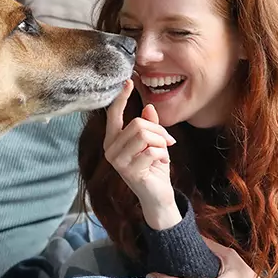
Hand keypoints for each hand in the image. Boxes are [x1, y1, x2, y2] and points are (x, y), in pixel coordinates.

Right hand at [104, 80, 180, 228]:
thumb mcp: (154, 143)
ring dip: (160, 142)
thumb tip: (148, 107)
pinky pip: (152, 151)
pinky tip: (162, 162)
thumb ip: (149, 126)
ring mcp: (117, 162)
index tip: (129, 82)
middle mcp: (110, 149)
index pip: (113, 114)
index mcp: (113, 140)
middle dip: (158, 131)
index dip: (121, 98)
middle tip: (167, 142)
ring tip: (163, 152)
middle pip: (137, 124)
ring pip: (144, 135)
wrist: (158, 195)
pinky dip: (162, 154)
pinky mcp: (129, 172)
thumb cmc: (154, 168)